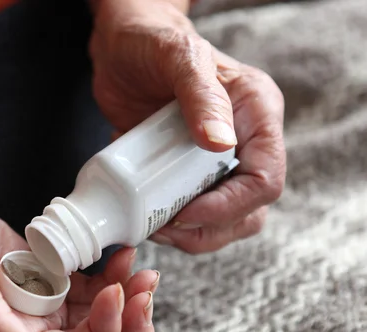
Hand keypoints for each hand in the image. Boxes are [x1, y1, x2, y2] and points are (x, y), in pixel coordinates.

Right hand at [0, 99, 156, 331]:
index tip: (116, 295)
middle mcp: (23, 328)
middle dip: (126, 322)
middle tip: (146, 288)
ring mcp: (33, 299)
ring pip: (93, 313)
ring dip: (123, 297)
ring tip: (140, 270)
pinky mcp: (38, 270)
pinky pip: (82, 282)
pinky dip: (106, 273)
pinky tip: (119, 255)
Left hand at [89, 0, 285, 252]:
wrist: (122, 46)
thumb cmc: (153, 41)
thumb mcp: (179, 58)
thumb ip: (202, 96)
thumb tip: (221, 145)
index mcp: (257, 114)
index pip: (265, 178)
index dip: (229, 206)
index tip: (185, 212)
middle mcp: (243, 142)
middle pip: (248, 210)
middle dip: (209, 229)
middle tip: (166, 228)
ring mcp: (215, 160)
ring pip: (224, 220)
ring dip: (192, 234)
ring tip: (154, 226)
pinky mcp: (186, 171)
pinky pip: (192, 211)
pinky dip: (172, 223)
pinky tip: (147, 215)